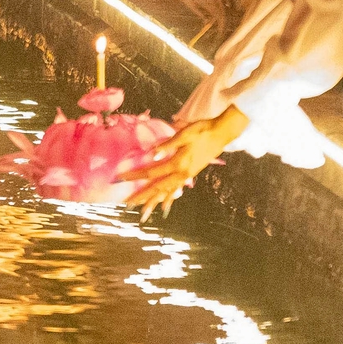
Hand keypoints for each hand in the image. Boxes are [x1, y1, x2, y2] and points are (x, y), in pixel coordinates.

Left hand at [122, 107, 247, 208]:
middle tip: (127, 204)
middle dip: (142, 196)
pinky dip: (169, 199)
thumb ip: (167, 145)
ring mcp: (187, 176)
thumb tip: (151, 155)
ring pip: (167, 192)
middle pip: (157, 188)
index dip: (135, 175)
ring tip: (143, 212)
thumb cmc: (201, 130)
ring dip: (154, 202)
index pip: (151, 172)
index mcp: (178, 163)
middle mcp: (182, 174)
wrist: (221, 134)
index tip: (121, 178)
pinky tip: (164, 207)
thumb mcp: (184, 134)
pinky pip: (177, 190)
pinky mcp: (190, 174)